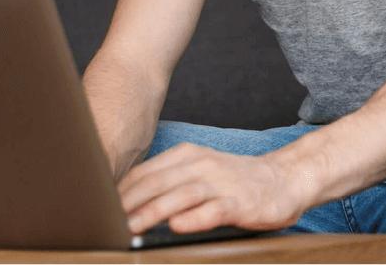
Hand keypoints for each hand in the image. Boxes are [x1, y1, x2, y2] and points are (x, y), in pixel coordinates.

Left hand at [118, 143, 308, 234]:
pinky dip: (194, 218)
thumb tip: (130, 201)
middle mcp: (201, 165)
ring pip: (180, 196)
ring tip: (132, 228)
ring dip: (154, 212)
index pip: (145, 173)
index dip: (121, 191)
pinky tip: (178, 227)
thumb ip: (169, 182)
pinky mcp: (240, 203)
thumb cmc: (235, 181)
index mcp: (187, 156)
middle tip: (107, 223)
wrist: (284, 179)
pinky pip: (213, 210)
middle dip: (129, 204)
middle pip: (157, 183)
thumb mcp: (199, 172)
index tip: (101, 209)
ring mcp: (220, 183)